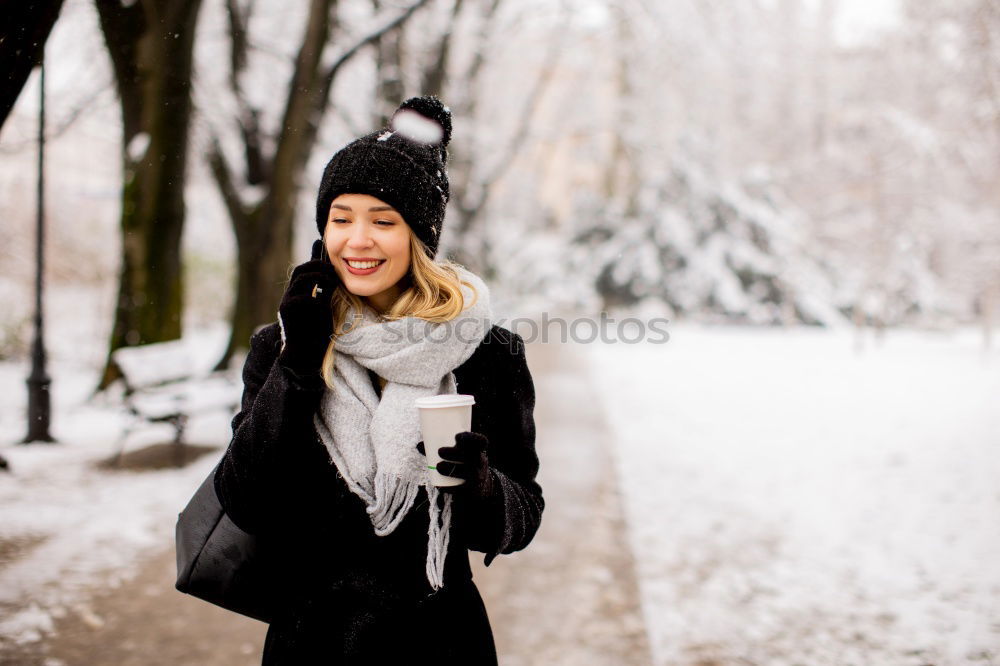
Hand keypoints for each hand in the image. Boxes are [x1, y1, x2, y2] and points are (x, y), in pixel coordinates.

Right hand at [277, 239, 339, 375]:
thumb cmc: (316, 333)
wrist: (305, 355)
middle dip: (319, 265)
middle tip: (334, 269)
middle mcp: (290, 295)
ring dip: (319, 277)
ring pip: (301, 279)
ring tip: (333, 282)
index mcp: (298, 292)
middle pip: (301, 269)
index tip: (334, 263)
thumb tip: (335, 277)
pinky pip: (302, 298)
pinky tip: (325, 302)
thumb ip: (326, 292)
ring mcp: (287, 302)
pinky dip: (316, 298)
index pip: (305, 269)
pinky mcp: (287, 313)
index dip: (318, 262)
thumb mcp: (324, 307)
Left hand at [416, 432, 493, 501]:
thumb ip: (438, 449)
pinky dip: (449, 488)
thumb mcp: (457, 454)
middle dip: (455, 453)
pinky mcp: (471, 490)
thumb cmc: (462, 464)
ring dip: (452, 469)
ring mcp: (476, 477)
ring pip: (467, 472)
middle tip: (440, 451)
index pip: (479, 441)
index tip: (457, 436)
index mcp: (476, 450)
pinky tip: (440, 487)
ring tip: (439, 466)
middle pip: (471, 456)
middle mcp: (479, 462)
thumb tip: (419, 445)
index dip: (471, 438)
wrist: (478, 485)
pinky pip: (461, 489)